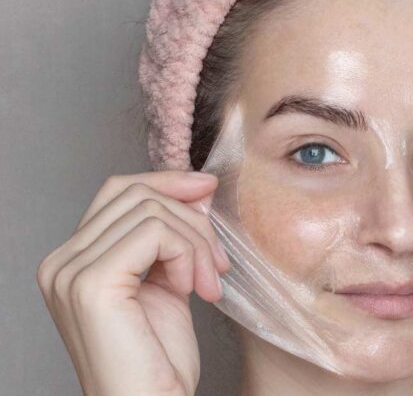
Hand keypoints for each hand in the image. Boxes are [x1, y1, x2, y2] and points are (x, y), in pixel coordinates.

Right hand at [36, 170, 230, 395]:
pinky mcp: (91, 283)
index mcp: (75, 261)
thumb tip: (198, 189)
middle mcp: (62, 263)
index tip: (208, 190)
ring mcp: (70, 272)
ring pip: (151, 210)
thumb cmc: (160, 361)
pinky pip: (155, 232)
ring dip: (196, 243)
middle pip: (135, 193)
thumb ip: (175, 237)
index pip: (119, 191)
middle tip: (218, 262)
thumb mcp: (170, 282)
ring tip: (207, 284)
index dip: (168, 182)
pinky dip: (187, 254)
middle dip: (191, 218)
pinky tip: (193, 290)